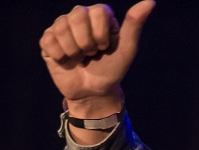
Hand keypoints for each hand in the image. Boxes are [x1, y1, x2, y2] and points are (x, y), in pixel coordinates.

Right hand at [39, 1, 155, 116]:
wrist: (94, 92)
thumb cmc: (112, 69)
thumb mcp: (126, 49)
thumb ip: (134, 25)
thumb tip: (150, 2)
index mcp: (99, 14)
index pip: (96, 11)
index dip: (100, 34)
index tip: (104, 47)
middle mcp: (79, 15)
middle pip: (76, 17)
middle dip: (86, 43)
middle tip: (91, 54)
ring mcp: (61, 26)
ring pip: (61, 29)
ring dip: (73, 51)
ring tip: (80, 58)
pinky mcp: (48, 40)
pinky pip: (48, 41)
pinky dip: (60, 56)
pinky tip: (67, 61)